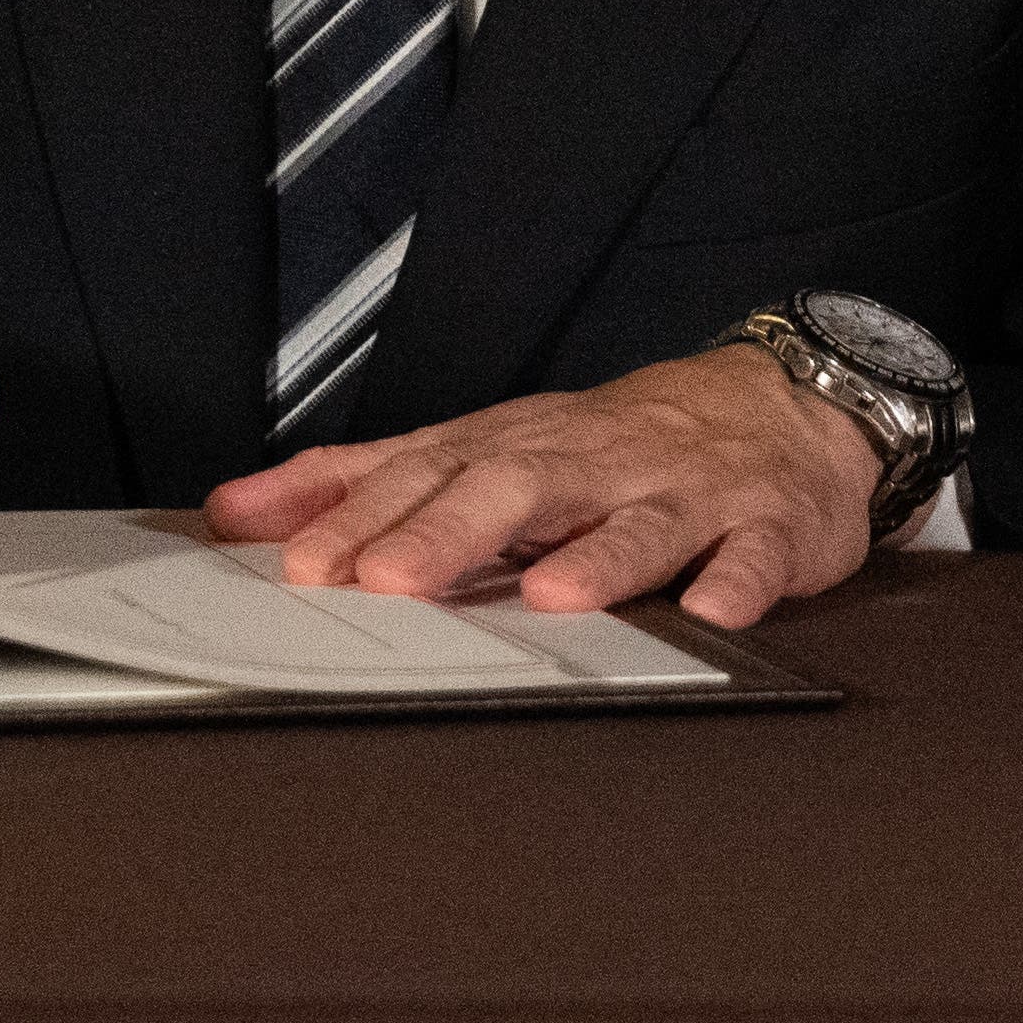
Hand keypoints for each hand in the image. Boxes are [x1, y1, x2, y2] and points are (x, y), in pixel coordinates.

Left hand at [205, 344, 882, 630]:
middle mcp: (600, 463)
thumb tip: (237, 511)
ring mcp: (689, 495)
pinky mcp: (768, 530)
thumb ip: (366, 479)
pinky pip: (756, 556)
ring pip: (643, 520)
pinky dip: (738, 582)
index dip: (370, 514)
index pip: (438, 470)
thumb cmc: (620, 444)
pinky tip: (712, 612)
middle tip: (394, 579)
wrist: (785, 410)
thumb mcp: (488, 447)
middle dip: (455, 530)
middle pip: (524, 485)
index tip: (306, 561)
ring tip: (552, 596)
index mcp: (527, 446)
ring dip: (599, 556)